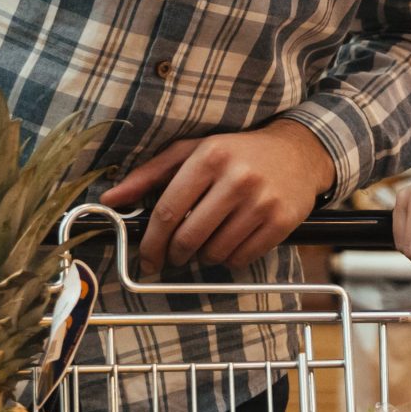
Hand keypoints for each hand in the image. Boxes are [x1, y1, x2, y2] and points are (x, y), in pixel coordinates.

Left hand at [105, 121, 336, 275]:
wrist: (299, 152)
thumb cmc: (238, 152)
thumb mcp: (193, 151)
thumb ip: (150, 174)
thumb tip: (111, 199)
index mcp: (210, 157)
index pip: (168, 211)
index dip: (151, 242)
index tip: (147, 258)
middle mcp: (238, 178)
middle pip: (189, 237)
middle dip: (175, 254)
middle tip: (175, 255)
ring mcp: (263, 201)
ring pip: (215, 251)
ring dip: (203, 257)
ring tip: (206, 244)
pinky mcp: (283, 221)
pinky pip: (242, 257)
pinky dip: (230, 259)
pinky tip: (230, 244)